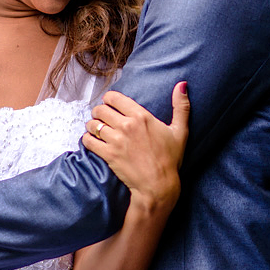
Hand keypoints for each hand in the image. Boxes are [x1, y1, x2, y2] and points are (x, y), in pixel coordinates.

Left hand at [83, 82, 189, 216]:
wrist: (158, 185)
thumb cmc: (170, 159)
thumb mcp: (180, 131)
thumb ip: (181, 106)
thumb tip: (182, 84)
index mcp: (142, 116)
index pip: (114, 97)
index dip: (108, 99)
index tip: (110, 104)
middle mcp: (127, 125)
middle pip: (100, 109)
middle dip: (98, 112)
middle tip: (101, 117)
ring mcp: (116, 140)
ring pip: (92, 124)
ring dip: (92, 126)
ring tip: (96, 129)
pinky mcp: (108, 154)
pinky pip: (88, 141)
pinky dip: (87, 139)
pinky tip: (93, 141)